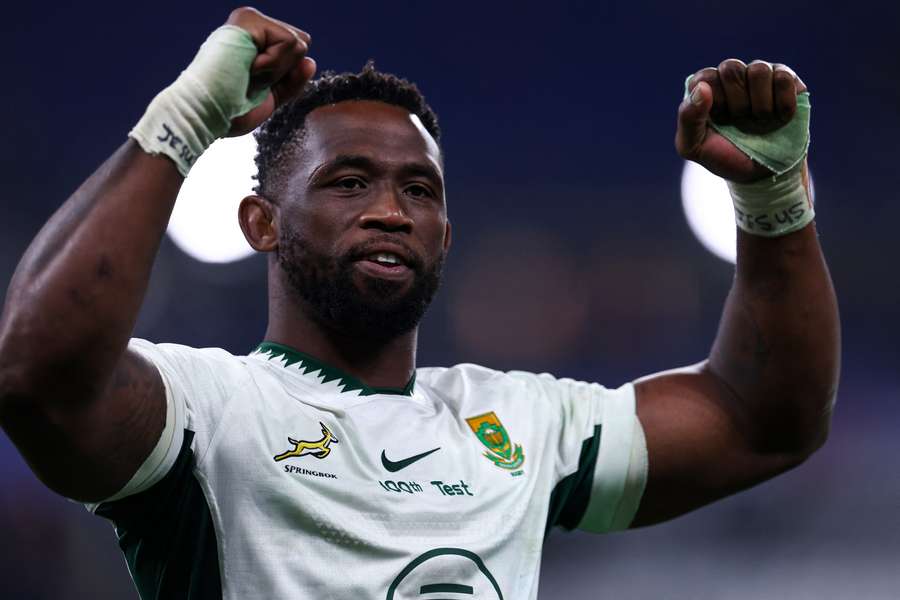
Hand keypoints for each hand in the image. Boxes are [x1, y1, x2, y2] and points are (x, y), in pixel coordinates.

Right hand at [225, 7, 316, 135]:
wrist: (208, 115)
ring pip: (299, 43)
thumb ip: (293, 81)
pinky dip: (273, 65)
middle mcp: (253, 28)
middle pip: (303, 44)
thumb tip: (311, 61)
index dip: (286, 77)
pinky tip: (248, 68)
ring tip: (247, 75)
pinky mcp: (248, 19)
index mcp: (256, 45)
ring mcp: (250, 21)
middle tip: (253, 82)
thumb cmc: (232, 111)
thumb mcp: (272, 97)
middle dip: (285, 72)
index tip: (257, 88)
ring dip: (276, 70)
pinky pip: (289, 41)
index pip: (297, 52)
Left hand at [675, 59, 806, 182]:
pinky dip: (782, 103)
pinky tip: (780, 117)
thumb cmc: (724, 156)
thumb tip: (702, 88)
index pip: (704, 77)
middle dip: (736, 103)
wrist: (761, 174)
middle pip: (731, 67)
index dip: (714, 102)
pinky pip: (783, 77)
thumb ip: (687, 118)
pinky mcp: (786, 80)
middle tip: (740, 121)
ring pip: (758, 69)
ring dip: (760, 104)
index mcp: (706, 88)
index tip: (720, 122)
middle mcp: (732, 77)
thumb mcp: (693, 147)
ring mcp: (759, 76)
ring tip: (760, 120)